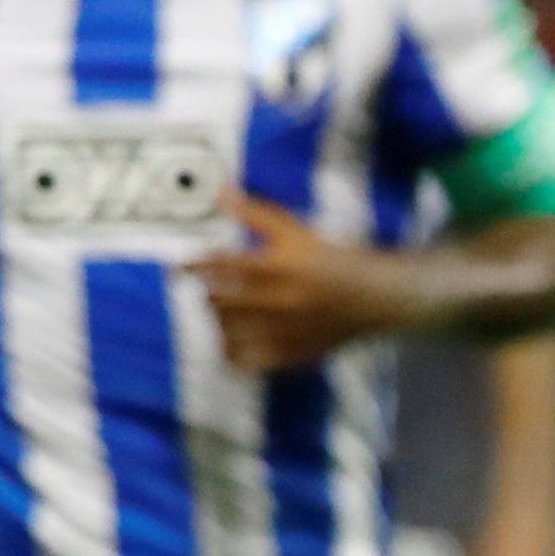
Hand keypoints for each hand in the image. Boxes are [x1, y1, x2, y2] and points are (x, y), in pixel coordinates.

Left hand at [196, 191, 407, 371]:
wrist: (376, 296)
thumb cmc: (333, 259)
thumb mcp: (297, 230)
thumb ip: (256, 213)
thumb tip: (220, 194)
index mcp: (283, 267)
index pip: (226, 266)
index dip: (196, 266)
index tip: (178, 267)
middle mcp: (283, 301)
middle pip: (225, 303)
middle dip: (208, 295)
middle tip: (203, 289)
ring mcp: (289, 331)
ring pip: (235, 335)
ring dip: (218, 323)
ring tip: (219, 313)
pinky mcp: (296, 353)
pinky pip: (254, 361)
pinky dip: (235, 354)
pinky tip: (230, 344)